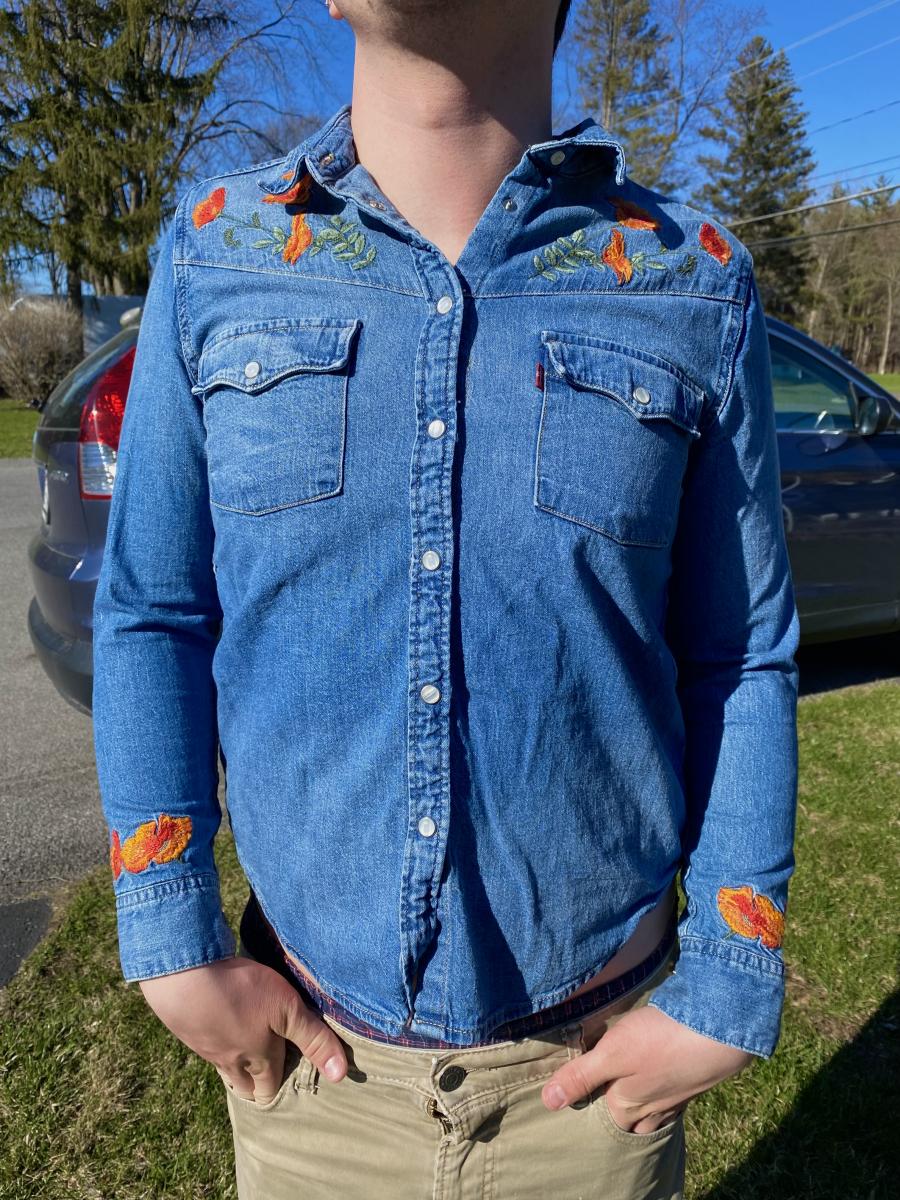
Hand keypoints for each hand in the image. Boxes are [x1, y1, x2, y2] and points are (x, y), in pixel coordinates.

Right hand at [139, 956, 348, 1101]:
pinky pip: (205, 1046)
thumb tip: (341, 1075)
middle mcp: (230, 1061)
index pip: (269, 1089)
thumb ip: (313, 1039)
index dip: (280, 1087)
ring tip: (246, 1055)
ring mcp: (205, 1047)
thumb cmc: (242, 992)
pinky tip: (219, 1024)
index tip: (289, 1079)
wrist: (184, 978)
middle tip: (268, 1073)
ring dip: (236, 1067)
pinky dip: (216, 1042)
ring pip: (223, 1069)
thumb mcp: (287, 1010)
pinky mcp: (187, 1029)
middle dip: (257, 1085)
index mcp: (258, 1059)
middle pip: (244, 1087)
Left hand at [541, 1004, 753, 1132]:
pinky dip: (662, 1093)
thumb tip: (549, 1102)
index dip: (588, 1104)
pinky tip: (662, 1083)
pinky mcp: (693, 1082)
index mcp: (627, 1106)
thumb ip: (582, 1076)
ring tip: (628, 1099)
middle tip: (602, 1096)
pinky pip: (671, 1098)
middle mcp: (651, 1110)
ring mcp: (675, 1099)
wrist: (718, 1033)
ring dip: (640, 1107)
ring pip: (651, 1114)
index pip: (600, 1117)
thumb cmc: (660, 1041)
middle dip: (615, 1112)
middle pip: (627, 1122)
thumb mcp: (612, 1053)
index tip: (579, 1091)